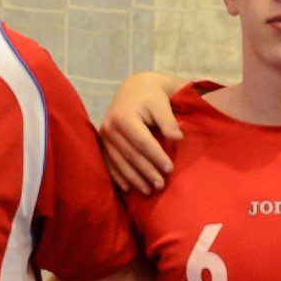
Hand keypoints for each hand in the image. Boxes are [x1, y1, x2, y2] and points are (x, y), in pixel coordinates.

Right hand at [97, 71, 185, 195]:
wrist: (134, 88)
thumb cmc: (152, 96)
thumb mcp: (162, 103)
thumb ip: (169, 120)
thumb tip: (178, 138)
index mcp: (124, 117)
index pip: (142, 142)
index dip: (156, 157)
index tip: (170, 170)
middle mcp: (110, 126)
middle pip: (130, 155)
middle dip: (146, 172)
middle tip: (161, 186)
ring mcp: (104, 135)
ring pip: (119, 162)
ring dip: (134, 179)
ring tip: (148, 191)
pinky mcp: (102, 141)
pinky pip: (108, 162)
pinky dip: (118, 176)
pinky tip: (128, 188)